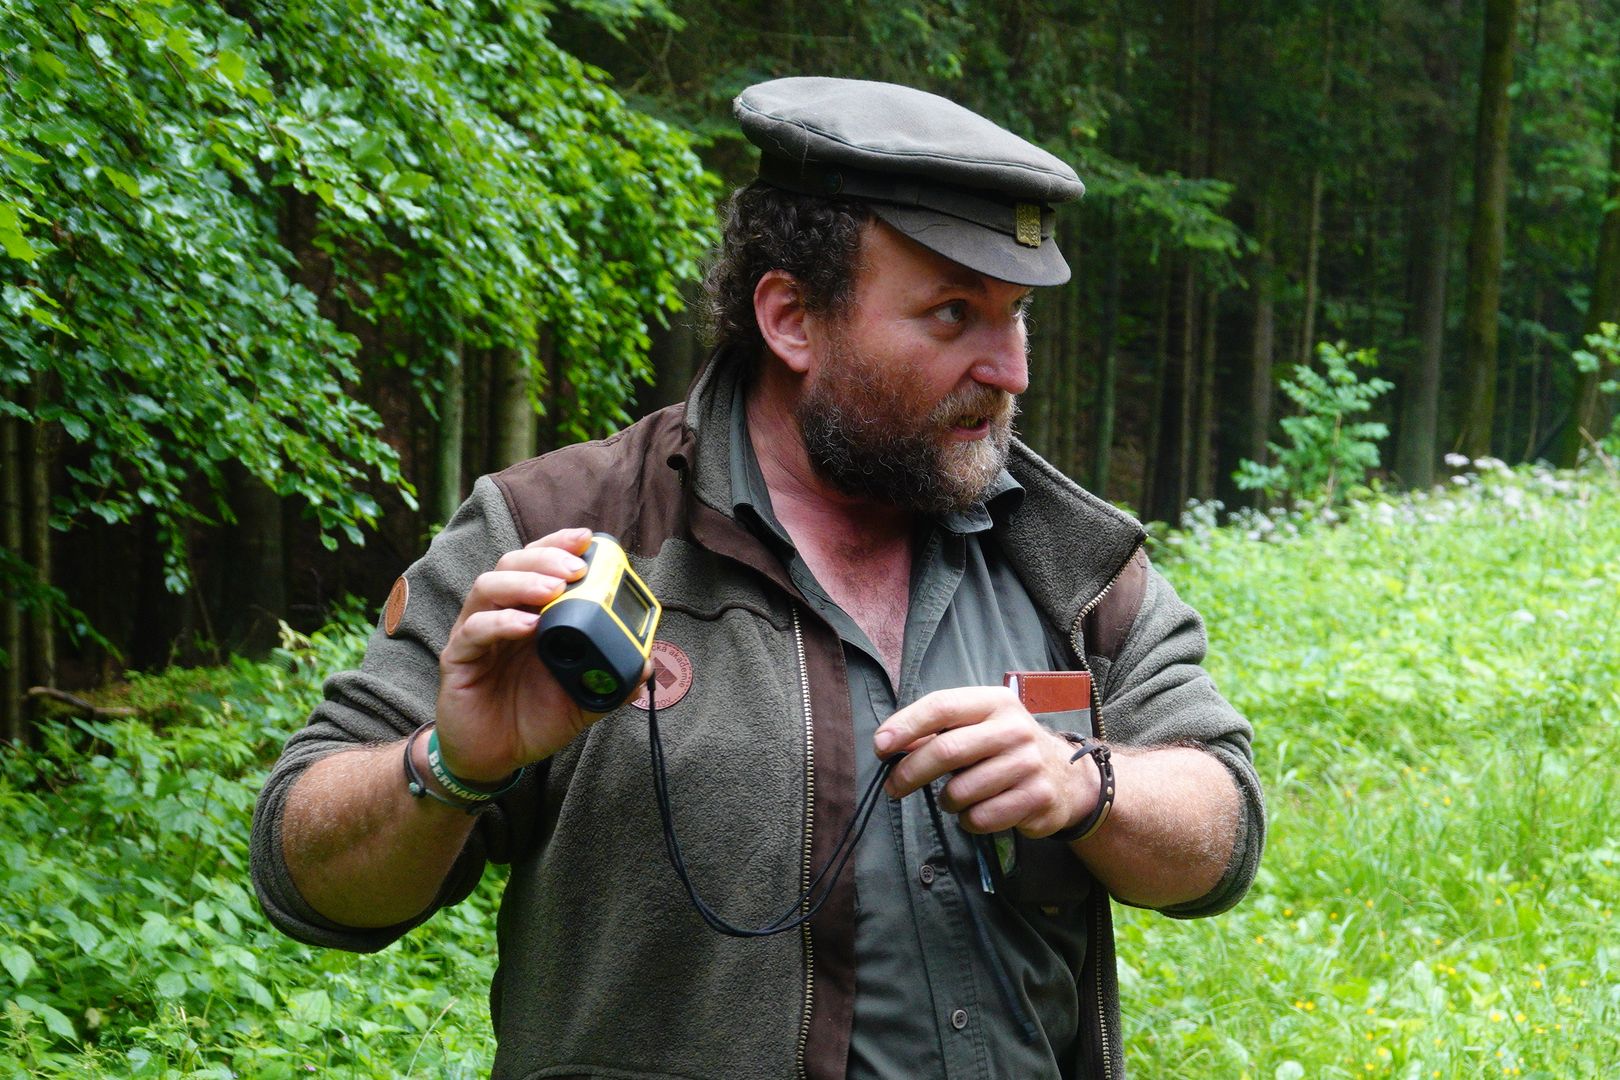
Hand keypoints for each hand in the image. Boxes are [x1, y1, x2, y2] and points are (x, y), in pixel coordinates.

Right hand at [434, 528, 641, 782]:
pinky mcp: (458, 659)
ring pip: (489, 587)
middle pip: (514, 564)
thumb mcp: (582, 699)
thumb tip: (647, 665)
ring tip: (554, 590)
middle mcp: (501, 614)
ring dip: (524, 582)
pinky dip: (500, 622)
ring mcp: (476, 634)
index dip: (560, 545)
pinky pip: (474, 631)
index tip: (588, 539)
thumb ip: (612, 680)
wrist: (495, 758)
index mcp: (531, 614)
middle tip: (576, 568)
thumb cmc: (533, 718)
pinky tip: (526, 626)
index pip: (540, 563)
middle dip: (546, 557)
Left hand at [875, 686, 1097, 838]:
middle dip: (910, 772)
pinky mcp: (1037, 798)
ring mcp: (1029, 764)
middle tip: (893, 786)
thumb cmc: (1006, 747)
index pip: (942, 706)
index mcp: (995, 702)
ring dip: (946, 800)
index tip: (880, 745)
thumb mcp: (979, 726)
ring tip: (956, 796)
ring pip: (961, 792)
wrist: (1067, 776)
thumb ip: (939, 730)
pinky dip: (968, 820)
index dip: (906, 725)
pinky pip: (981, 818)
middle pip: (947, 751)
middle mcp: (1015, 728)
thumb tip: (890, 745)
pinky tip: (978, 811)